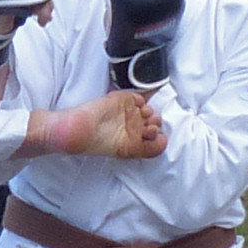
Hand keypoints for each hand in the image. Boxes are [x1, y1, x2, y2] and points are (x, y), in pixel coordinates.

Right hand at [22, 91, 165, 159]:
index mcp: (132, 141)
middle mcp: (132, 127)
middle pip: (155, 123)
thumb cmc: (99, 143)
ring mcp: (128, 112)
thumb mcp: (127, 151)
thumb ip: (150, 150)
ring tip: (143, 117)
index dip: (158, 136)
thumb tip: (166, 142)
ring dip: (150, 113)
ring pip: (150, 110)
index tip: (151, 136)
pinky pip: (141, 96)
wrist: (81, 127)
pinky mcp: (123, 98)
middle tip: (148, 126)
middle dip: (155, 124)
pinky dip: (143, 100)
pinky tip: (138, 106)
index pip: (154, 139)